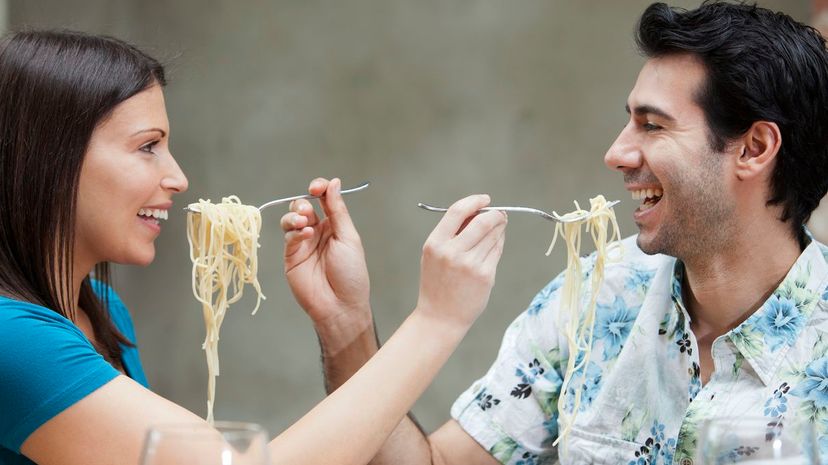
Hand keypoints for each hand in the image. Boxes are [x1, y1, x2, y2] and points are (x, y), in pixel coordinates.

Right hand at [281, 178, 370, 327]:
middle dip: (302, 202)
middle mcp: (317, 232)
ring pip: (290, 219)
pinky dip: (294, 231)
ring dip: (294, 215)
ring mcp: (303, 244)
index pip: (323, 199)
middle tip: (307, 209)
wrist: (340, 305)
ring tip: (304, 222)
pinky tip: (305, 234)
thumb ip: (338, 210)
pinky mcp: (291, 256)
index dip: (318, 188)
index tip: (316, 187)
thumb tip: (334, 183)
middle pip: (302, 206)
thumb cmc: (351, 274)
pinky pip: (288, 236)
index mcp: (334, 225)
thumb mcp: (348, 237)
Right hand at [415, 194, 506, 329]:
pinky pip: (497, 251)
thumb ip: (452, 233)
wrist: (440, 317)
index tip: (486, 199)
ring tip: (496, 230)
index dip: (475, 201)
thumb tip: (479, 211)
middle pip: (483, 221)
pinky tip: (494, 246)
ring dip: (499, 229)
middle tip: (499, 214)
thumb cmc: (438, 284)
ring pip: (494, 235)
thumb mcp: (434, 255)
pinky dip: (499, 243)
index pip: (457, 211)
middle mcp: (452, 252)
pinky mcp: (485, 275)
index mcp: (435, 243)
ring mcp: (470, 264)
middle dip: (495, 214)